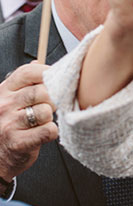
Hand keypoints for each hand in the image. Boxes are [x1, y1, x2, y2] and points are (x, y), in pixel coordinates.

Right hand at [0, 62, 55, 179]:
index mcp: (3, 91)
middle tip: (49, 106)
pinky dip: (51, 132)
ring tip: (41, 122)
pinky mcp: (18, 143)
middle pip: (42, 92)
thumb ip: (23, 83)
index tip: (54, 80)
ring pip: (46, 111)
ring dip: (50, 117)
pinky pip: (48, 130)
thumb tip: (38, 63)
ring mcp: (9, 124)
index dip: (46, 73)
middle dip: (52, 99)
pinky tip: (43, 134)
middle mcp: (4, 105)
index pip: (29, 72)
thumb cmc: (7, 125)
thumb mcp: (9, 100)